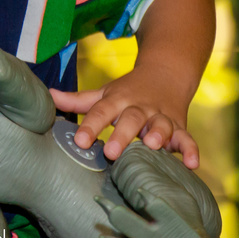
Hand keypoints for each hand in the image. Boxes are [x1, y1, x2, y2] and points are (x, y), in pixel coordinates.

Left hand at [49, 69, 198, 167]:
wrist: (166, 73)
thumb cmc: (127, 91)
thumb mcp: (103, 93)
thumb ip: (77, 99)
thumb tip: (46, 96)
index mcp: (118, 100)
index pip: (101, 112)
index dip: (90, 126)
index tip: (80, 142)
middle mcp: (140, 108)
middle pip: (131, 120)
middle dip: (122, 135)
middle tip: (111, 152)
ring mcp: (161, 117)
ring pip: (161, 126)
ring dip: (158, 136)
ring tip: (152, 146)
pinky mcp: (180, 126)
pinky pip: (187, 138)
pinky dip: (191, 150)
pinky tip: (192, 164)